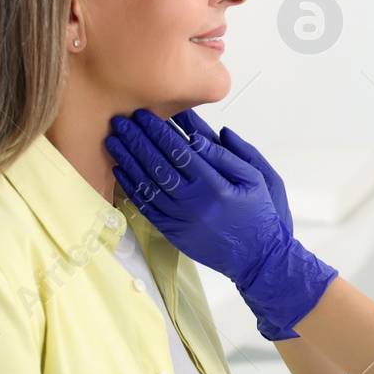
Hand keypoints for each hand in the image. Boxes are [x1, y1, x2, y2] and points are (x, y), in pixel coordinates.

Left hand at [105, 109, 336, 338]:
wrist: (258, 257)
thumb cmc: (259, 215)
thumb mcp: (256, 179)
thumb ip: (230, 155)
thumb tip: (200, 135)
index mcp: (216, 186)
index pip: (179, 151)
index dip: (159, 131)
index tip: (145, 115)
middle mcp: (195, 203)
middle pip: (158, 165)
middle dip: (137, 140)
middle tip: (121, 121)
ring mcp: (182, 220)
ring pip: (147, 185)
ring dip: (128, 161)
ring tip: (114, 141)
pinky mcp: (174, 233)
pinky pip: (147, 208)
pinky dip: (132, 188)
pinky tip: (122, 171)